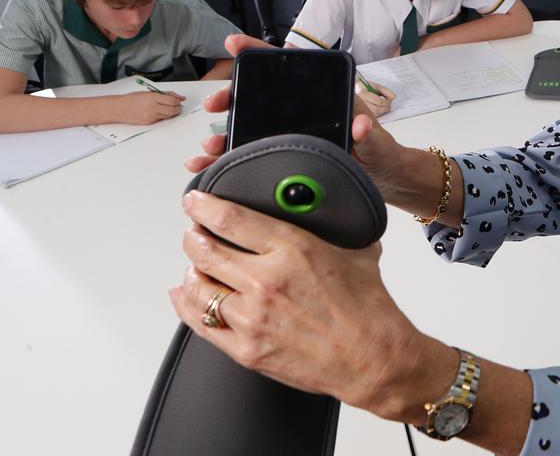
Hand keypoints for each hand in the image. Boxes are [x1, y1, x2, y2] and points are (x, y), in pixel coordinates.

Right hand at [114, 90, 184, 123]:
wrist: (119, 108)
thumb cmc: (132, 99)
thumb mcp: (148, 93)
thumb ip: (164, 94)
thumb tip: (179, 97)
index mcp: (152, 97)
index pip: (172, 100)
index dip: (178, 101)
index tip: (180, 100)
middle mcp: (151, 107)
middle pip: (172, 110)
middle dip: (178, 108)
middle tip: (178, 106)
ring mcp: (150, 116)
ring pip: (168, 116)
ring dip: (172, 113)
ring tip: (169, 108)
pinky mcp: (149, 122)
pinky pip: (161, 120)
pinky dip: (164, 116)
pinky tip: (160, 112)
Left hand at [169, 190, 449, 417]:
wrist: (374, 358)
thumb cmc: (368, 308)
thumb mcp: (356, 250)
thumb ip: (333, 229)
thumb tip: (328, 213)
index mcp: (292, 249)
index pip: (229, 219)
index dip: (203, 206)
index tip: (196, 201)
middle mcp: (266, 280)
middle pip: (204, 249)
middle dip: (192, 235)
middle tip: (194, 230)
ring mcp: (253, 317)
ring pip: (196, 286)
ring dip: (191, 270)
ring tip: (196, 264)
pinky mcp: (247, 348)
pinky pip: (200, 323)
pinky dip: (186, 304)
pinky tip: (185, 294)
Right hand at [185, 33, 403, 193]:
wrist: (381, 184)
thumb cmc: (381, 155)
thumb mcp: (379, 145)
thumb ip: (370, 135)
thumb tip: (360, 124)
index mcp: (325, 96)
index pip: (290, 67)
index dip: (260, 52)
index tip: (234, 43)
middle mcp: (303, 112)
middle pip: (259, 96)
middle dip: (231, 97)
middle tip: (215, 104)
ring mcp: (292, 134)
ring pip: (250, 128)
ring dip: (224, 135)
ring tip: (209, 148)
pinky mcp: (285, 157)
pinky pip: (254, 155)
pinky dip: (231, 161)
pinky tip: (210, 168)